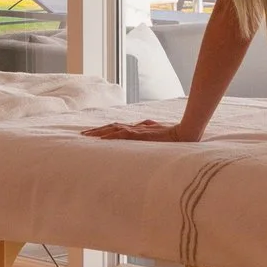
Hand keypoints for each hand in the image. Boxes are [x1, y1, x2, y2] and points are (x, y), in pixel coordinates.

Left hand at [83, 118, 200, 142]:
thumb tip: (141, 128)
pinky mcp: (140, 135)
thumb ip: (147, 129)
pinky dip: (110, 137)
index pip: (116, 127)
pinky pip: (121, 135)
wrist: (184, 133)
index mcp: (137, 128)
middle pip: (111, 127)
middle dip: (96, 131)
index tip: (92, 134)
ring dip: (98, 133)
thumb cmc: (172, 134)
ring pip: (113, 129)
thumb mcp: (156, 132)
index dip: (104, 130)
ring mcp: (137, 131)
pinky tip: (100, 140)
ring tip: (86, 136)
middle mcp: (134, 127)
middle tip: (82, 134)